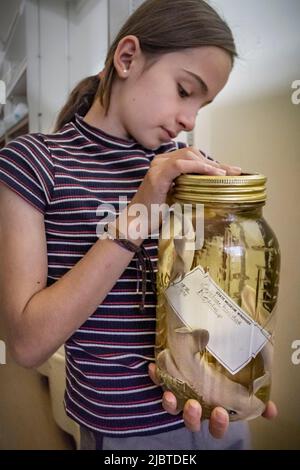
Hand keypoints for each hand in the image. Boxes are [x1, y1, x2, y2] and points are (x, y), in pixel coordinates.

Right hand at [126, 147, 240, 235]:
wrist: (137, 223)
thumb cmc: (155, 213)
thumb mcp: (178, 197)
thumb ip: (190, 188)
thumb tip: (213, 188)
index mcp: (165, 164)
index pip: (192, 157)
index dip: (212, 162)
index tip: (231, 170)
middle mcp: (160, 161)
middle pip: (192, 153)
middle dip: (214, 162)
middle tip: (232, 172)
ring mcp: (157, 167)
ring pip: (188, 155)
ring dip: (209, 164)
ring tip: (224, 175)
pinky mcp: (157, 176)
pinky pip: (180, 165)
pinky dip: (198, 168)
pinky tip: (211, 174)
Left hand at [148, 363, 277, 438]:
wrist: (203, 364)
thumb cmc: (224, 383)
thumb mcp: (242, 392)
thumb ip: (255, 402)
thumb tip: (271, 410)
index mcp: (214, 411)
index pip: (217, 426)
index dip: (218, 424)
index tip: (221, 412)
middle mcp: (196, 408)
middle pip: (191, 420)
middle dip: (192, 416)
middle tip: (194, 405)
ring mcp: (181, 397)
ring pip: (173, 408)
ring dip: (171, 403)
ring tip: (171, 395)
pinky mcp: (168, 383)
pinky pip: (160, 383)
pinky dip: (156, 377)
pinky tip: (154, 368)